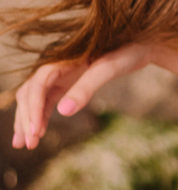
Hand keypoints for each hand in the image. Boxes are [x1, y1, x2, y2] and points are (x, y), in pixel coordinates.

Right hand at [12, 43, 150, 149]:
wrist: (140, 45)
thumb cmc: (126, 52)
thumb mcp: (108, 69)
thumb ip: (86, 87)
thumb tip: (64, 111)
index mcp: (63, 59)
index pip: (37, 85)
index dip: (33, 108)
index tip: (35, 131)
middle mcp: (56, 65)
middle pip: (30, 92)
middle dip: (26, 117)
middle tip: (28, 144)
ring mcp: (60, 74)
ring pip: (35, 98)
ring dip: (28, 119)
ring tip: (25, 144)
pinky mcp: (67, 81)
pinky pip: (47, 99)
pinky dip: (40, 115)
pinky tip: (38, 132)